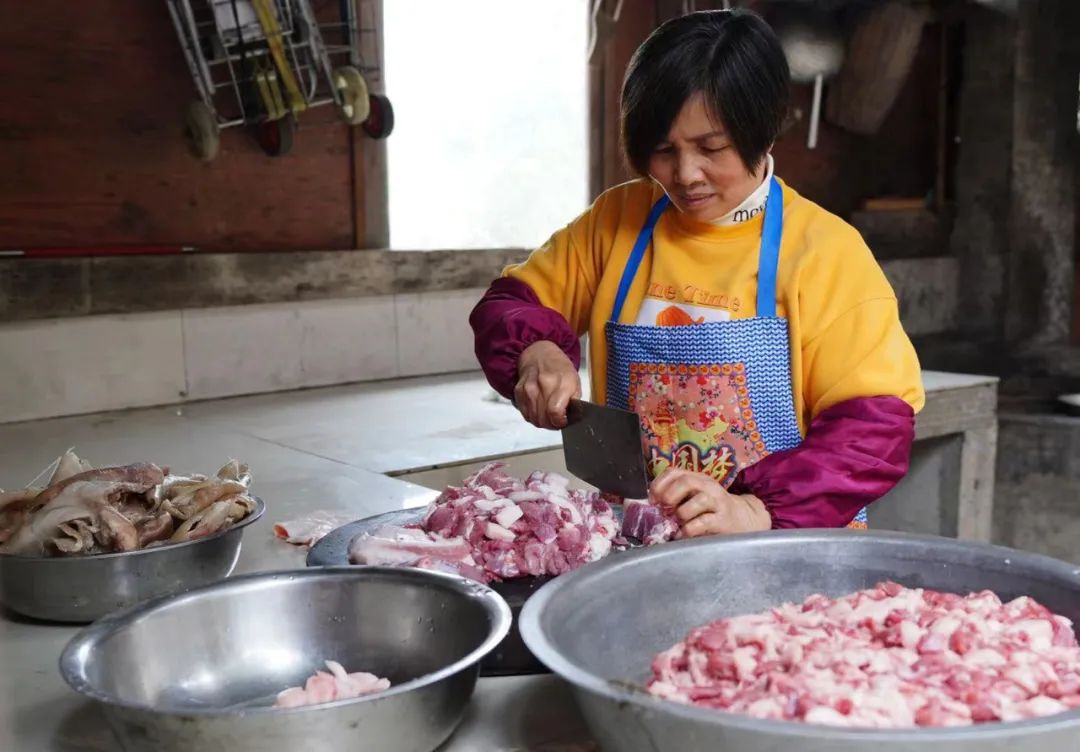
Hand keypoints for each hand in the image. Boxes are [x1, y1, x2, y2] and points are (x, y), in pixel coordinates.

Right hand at [514, 341, 580, 428]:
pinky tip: (539, 410)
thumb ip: (575, 401)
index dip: (559, 422)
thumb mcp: (575, 381)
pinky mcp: (519, 392)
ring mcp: (528, 388)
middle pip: (544, 419)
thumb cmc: (559, 368)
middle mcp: (543, 385)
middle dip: (552, 424)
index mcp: (561, 382)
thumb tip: (572, 418)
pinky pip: (525, 414)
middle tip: (556, 420)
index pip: (555, 412)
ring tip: (548, 416)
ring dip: (542, 422)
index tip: (563, 421)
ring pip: (533, 419)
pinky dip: (533, 416)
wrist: (539, 354)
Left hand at [649, 468, 770, 536]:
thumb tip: (651, 507)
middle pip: (686, 482)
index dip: (659, 484)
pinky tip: (682, 534)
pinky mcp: (723, 520)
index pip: (675, 472)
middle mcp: (708, 487)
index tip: (652, 499)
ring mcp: (718, 502)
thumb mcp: (695, 498)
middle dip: (670, 495)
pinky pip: (702, 523)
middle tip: (663, 510)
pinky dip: (688, 530)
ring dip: (681, 514)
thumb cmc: (711, 511)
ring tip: (677, 523)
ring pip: (697, 501)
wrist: (743, 521)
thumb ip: (677, 498)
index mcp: (698, 478)